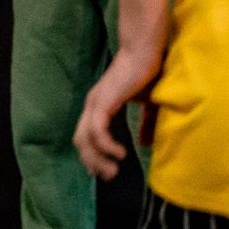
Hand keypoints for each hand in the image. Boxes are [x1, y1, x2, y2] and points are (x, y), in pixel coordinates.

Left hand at [76, 45, 161, 178]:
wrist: (146, 52)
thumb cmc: (147, 74)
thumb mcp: (148, 104)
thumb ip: (145, 124)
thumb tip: (144, 145)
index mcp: (98, 105)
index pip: (85, 135)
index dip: (90, 155)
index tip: (101, 171)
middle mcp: (92, 105)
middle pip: (80, 141)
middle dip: (92, 162)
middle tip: (108, 176)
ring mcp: (95, 103)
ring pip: (85, 139)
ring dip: (97, 159)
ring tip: (114, 171)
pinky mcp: (103, 101)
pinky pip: (97, 130)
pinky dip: (106, 145)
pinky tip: (120, 154)